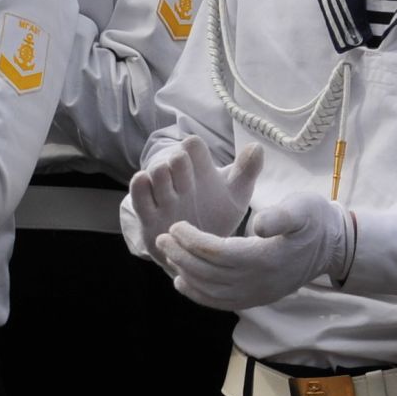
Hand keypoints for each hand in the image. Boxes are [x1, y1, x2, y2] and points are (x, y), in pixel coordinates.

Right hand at [129, 137, 261, 267]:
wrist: (200, 250)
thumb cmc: (217, 213)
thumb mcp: (236, 194)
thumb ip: (247, 171)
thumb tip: (257, 146)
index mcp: (201, 170)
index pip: (193, 145)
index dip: (195, 149)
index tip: (202, 165)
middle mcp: (180, 179)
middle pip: (175, 158)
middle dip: (180, 164)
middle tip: (187, 182)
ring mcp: (163, 196)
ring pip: (156, 173)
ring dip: (162, 176)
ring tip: (171, 193)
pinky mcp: (148, 215)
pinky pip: (139, 195)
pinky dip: (139, 188)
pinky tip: (147, 187)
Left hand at [157, 192, 352, 310]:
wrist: (333, 245)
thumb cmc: (315, 219)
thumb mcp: (303, 207)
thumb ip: (281, 215)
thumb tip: (259, 224)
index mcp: (266, 258)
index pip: (218, 253)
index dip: (193, 241)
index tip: (175, 226)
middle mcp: (259, 282)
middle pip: (210, 275)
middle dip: (182, 257)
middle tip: (162, 238)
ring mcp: (258, 294)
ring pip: (212, 293)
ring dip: (186, 275)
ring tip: (168, 255)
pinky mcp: (258, 298)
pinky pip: (222, 303)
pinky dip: (199, 295)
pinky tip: (183, 282)